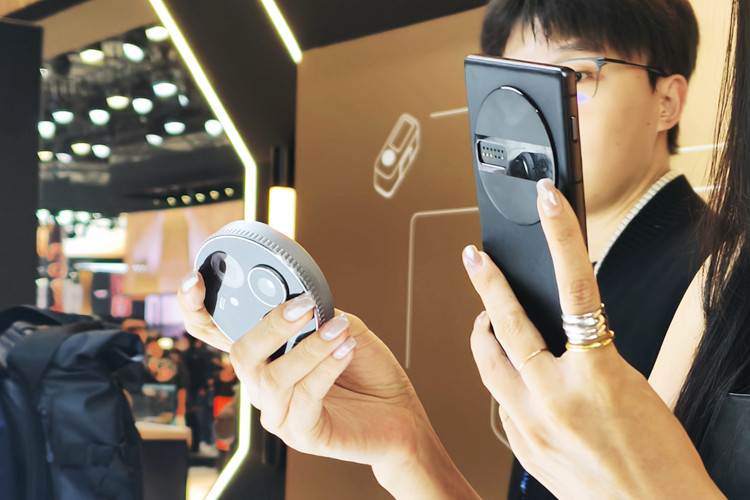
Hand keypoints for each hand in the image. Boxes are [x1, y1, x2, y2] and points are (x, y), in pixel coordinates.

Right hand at [177, 277, 421, 465]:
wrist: (401, 414)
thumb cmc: (368, 372)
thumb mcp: (343, 327)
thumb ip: (319, 313)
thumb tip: (303, 296)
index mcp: (265, 356)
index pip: (214, 332)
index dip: (194, 307)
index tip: (196, 279)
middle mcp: (263, 384)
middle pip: (241, 353)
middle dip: (271, 325)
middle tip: (304, 305)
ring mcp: (279, 412)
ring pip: (274, 377)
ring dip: (309, 347)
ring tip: (339, 330)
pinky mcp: (302, 433)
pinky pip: (304, 398)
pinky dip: (326, 368)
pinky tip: (345, 350)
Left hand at [463, 179, 724, 499]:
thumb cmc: (661, 459)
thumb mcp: (634, 389)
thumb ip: (591, 359)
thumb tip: (562, 338)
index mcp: (595, 374)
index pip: (575, 286)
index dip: (561, 236)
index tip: (547, 203)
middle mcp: (554, 398)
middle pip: (505, 326)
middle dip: (487, 285)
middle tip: (475, 259)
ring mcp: (532, 426)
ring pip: (488, 365)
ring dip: (483, 336)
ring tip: (482, 319)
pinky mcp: (524, 449)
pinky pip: (500, 404)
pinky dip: (502, 383)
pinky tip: (509, 377)